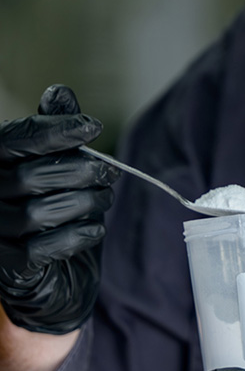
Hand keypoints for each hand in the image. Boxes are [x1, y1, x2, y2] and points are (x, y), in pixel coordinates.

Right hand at [0, 84, 118, 333]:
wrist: (54, 277)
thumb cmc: (55, 210)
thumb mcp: (58, 166)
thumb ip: (55, 130)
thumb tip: (58, 92)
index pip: (17, 138)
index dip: (57, 130)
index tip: (95, 127)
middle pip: (31, 176)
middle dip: (80, 171)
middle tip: (109, 173)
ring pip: (37, 213)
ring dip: (83, 203)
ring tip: (104, 198)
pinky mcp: (8, 267)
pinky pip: (41, 249)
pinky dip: (76, 235)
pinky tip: (95, 229)